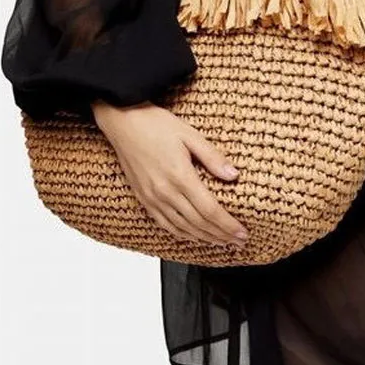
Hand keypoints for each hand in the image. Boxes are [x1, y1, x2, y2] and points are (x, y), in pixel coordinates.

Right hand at [91, 101, 248, 246]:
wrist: (123, 122)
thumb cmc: (154, 124)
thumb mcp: (190, 135)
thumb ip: (212, 157)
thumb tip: (233, 174)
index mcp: (180, 175)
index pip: (210, 210)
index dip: (228, 225)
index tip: (242, 233)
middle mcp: (165, 191)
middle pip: (199, 223)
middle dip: (221, 235)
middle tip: (238, 242)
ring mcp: (152, 198)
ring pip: (182, 228)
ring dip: (204, 238)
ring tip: (221, 242)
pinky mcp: (143, 199)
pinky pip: (164, 224)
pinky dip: (182, 234)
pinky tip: (193, 236)